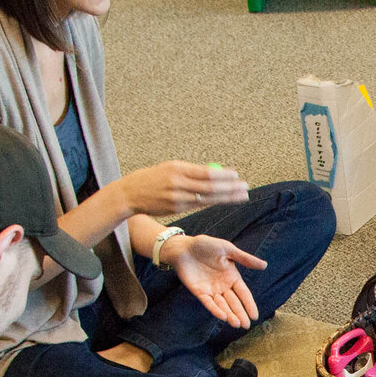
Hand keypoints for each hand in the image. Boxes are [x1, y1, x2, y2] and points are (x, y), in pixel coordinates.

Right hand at [114, 160, 249, 219]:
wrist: (130, 193)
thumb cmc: (151, 179)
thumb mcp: (169, 168)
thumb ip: (189, 171)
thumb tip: (214, 171)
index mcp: (177, 168)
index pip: (205, 172)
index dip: (223, 175)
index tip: (236, 174)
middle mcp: (178, 182)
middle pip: (210, 185)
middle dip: (230, 187)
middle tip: (246, 186)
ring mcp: (177, 197)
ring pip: (207, 197)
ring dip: (227, 197)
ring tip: (242, 195)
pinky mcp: (176, 208)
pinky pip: (199, 204)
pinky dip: (212, 202)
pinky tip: (224, 201)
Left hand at [165, 234, 267, 328]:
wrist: (184, 247)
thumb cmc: (206, 245)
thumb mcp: (228, 250)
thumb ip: (245, 259)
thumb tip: (265, 265)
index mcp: (232, 277)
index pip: (244, 294)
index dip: (249, 305)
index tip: (255, 316)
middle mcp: (223, 286)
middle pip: (234, 303)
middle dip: (240, 314)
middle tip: (246, 326)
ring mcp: (211, 290)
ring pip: (222, 305)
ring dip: (229, 315)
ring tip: (236, 324)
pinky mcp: (199, 292)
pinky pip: (208, 303)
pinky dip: (215, 310)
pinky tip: (223, 316)